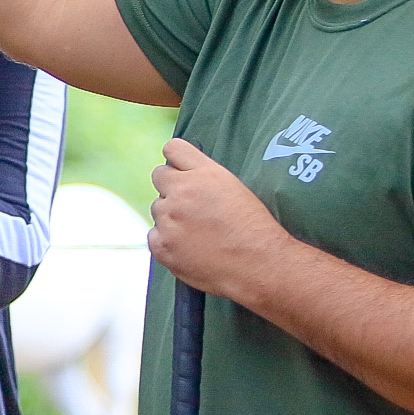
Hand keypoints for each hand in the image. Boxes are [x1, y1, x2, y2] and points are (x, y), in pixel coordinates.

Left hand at [146, 138, 290, 301]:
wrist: (259, 265)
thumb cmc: (254, 228)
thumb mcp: (235, 187)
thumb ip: (204, 175)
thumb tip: (183, 171)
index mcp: (204, 173)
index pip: (172, 149)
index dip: (177, 161)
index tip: (181, 170)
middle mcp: (182, 192)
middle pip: (159, 177)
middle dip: (171, 187)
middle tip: (191, 205)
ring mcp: (168, 219)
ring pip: (158, 208)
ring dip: (170, 216)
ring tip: (198, 232)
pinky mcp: (161, 245)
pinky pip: (154, 235)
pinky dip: (167, 241)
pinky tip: (190, 248)